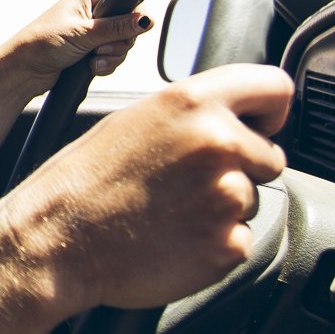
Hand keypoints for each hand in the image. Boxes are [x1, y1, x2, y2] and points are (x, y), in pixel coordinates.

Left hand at [0, 0, 152, 93]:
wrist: (24, 70)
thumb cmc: (43, 43)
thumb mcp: (84, 33)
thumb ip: (118, 27)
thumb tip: (147, 19)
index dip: (133, 17)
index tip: (129, 31)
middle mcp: (93, 11)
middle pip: (129, 25)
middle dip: (119, 43)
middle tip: (100, 49)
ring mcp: (93, 31)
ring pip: (122, 44)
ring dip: (111, 57)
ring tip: (92, 60)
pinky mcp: (91, 50)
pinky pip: (113, 57)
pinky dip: (105, 65)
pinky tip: (90, 67)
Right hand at [7, 63, 291, 314]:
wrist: (58, 238)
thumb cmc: (87, 180)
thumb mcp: (139, 118)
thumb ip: (195, 112)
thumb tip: (235, 117)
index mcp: (195, 102)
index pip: (277, 88)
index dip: (271, 111)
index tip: (261, 127)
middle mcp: (217, 143)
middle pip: (270, 156)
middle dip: (241, 169)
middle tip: (189, 183)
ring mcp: (226, 196)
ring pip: (251, 201)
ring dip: (222, 210)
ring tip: (171, 212)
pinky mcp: (228, 245)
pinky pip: (240, 241)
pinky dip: (214, 245)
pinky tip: (174, 238)